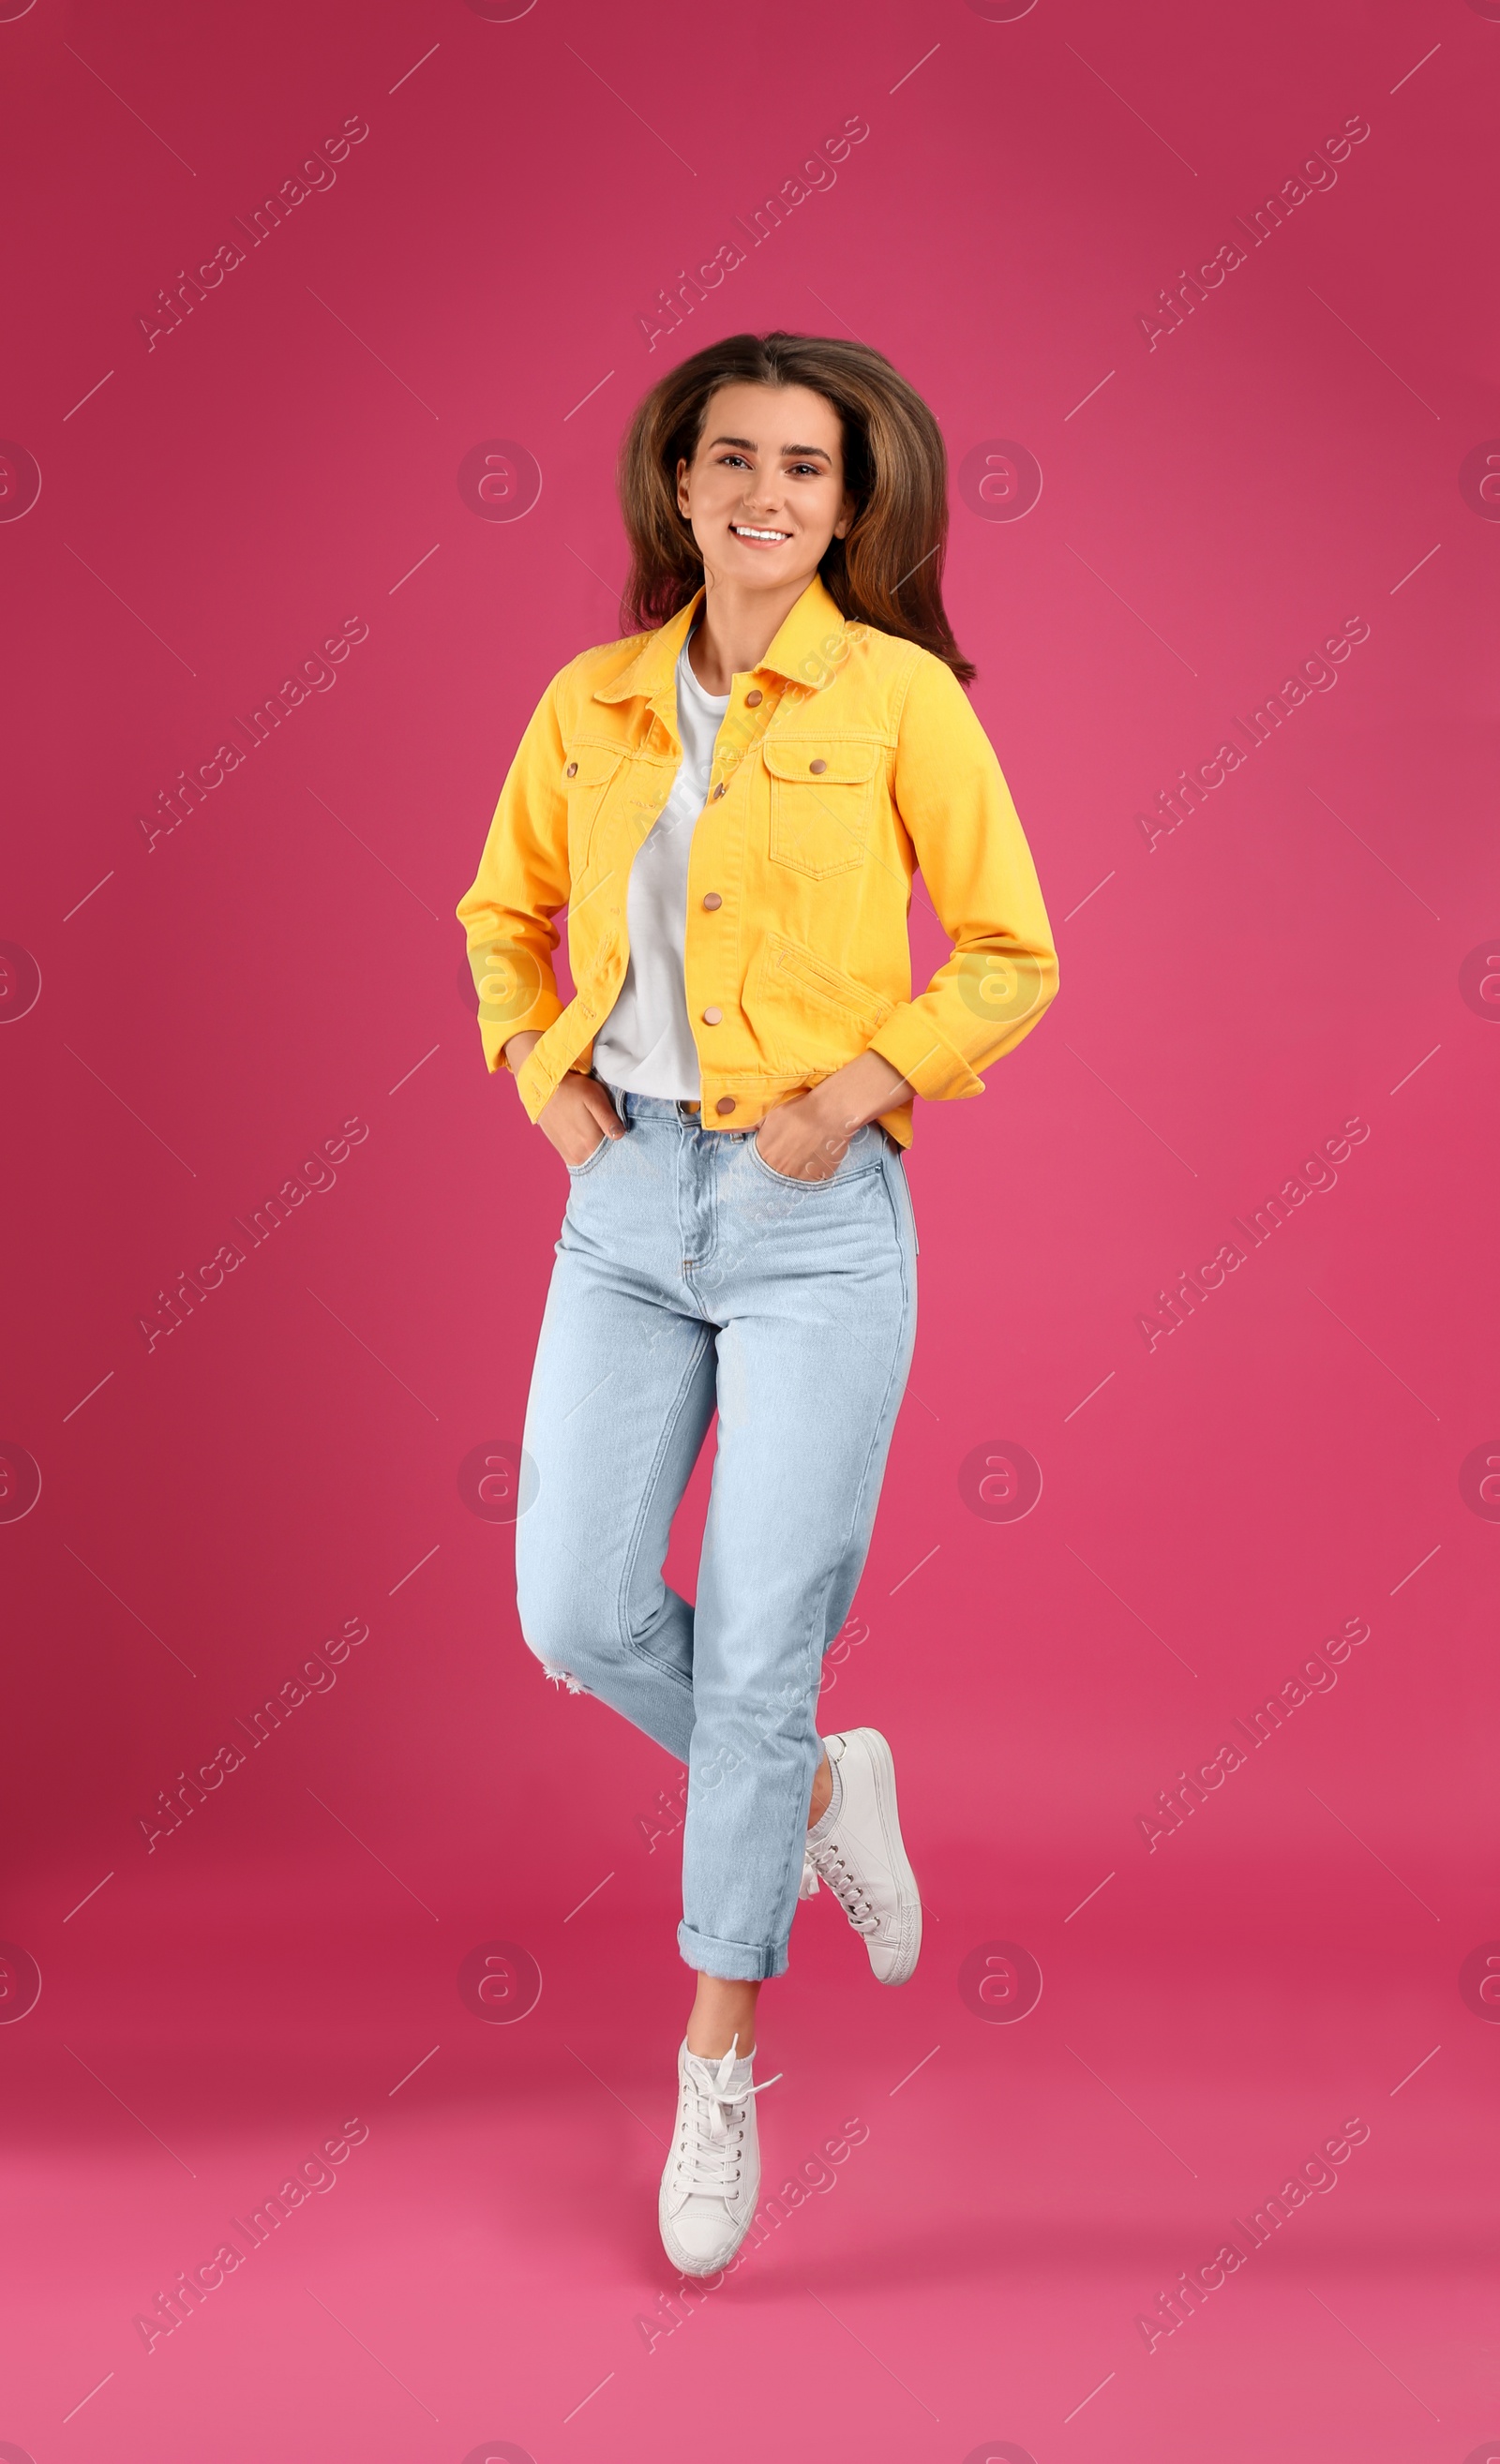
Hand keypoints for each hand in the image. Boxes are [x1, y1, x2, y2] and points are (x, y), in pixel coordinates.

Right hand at [537, 1071, 625, 1167]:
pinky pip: (581, 1158)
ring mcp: (569, 1156)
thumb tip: (620, 1135)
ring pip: (592, 1160)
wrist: (544, 1089)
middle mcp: (579, 1155)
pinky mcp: (562, 1152)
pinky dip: (588, 1152)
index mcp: (590, 1143)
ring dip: (599, 1152)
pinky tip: (589, 1139)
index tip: (626, 1138)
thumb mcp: (595, 1097)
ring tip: (600, 1134)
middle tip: (614, 1134)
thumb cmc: (573, 1090)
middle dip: (612, 1151)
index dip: (623, 1147)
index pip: (615, 1155)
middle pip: (604, 1159)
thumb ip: (608, 1118)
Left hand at [752, 1052, 913, 1183]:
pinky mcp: (817, 1178)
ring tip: (808, 1148)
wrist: (829, 1112)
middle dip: (784, 1162)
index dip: (770, 1155)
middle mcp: (778, 1169)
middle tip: (796, 1146)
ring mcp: (798, 1176)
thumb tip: (722, 1130)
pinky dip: (815, 1168)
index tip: (779, 1148)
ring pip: (795, 1176)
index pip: (760, 1165)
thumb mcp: (768, 1115)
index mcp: (764, 1154)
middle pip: (777, 1171)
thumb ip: (745, 1126)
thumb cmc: (799, 1110)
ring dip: (799, 1167)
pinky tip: (819, 1153)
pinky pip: (813, 1177)